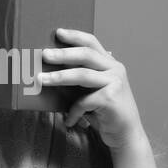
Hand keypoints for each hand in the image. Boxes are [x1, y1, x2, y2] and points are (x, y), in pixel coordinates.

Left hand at [39, 28, 146, 149]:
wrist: (125, 135)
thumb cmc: (105, 112)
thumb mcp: (94, 90)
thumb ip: (82, 78)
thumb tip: (51, 69)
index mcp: (110, 64)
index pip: (92, 42)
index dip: (75, 36)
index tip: (58, 32)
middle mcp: (115, 69)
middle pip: (86, 55)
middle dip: (63, 54)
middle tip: (44, 55)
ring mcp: (115, 83)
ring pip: (83, 75)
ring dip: (59, 77)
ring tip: (42, 79)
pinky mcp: (111, 98)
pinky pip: (84, 101)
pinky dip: (73, 111)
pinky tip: (68, 120)